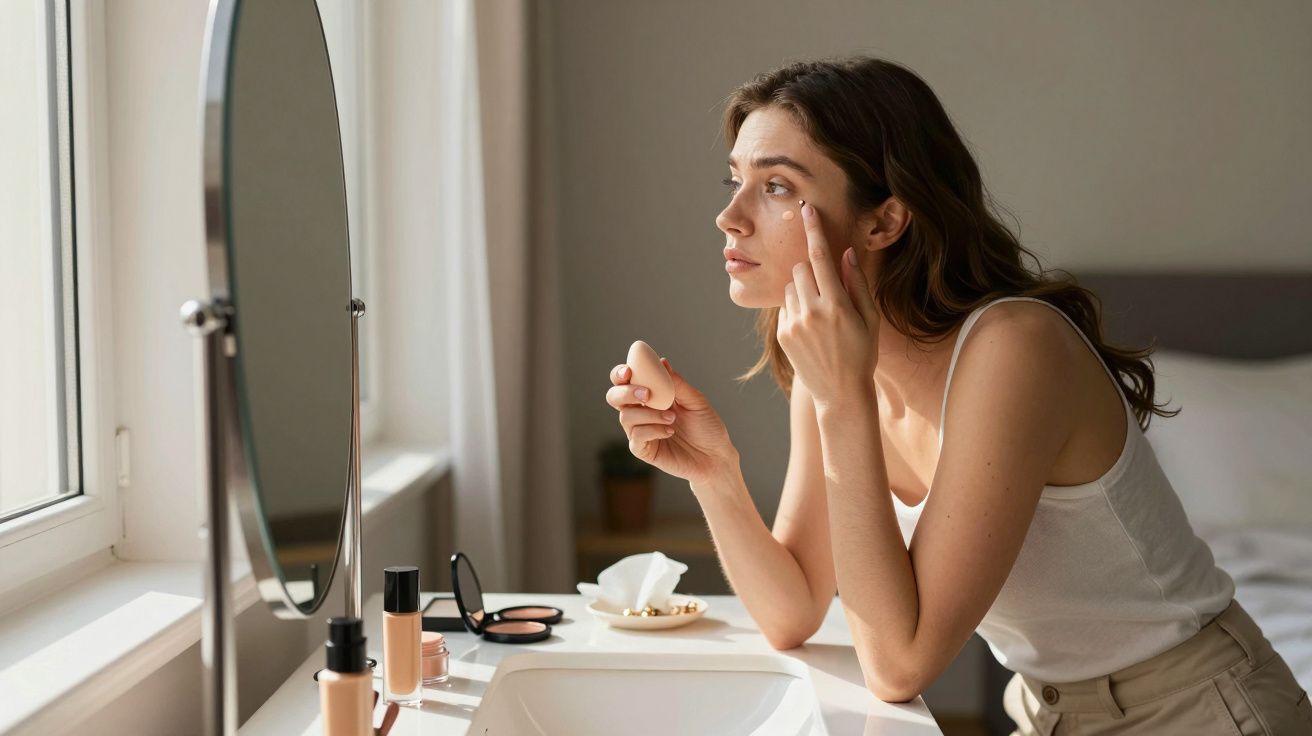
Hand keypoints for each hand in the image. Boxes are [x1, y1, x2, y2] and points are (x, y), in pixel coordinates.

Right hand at [606, 357, 737, 484]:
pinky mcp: (643, 450)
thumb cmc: (707, 427)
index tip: (630, 371)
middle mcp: (641, 411)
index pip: (626, 381)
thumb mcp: (696, 401)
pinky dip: (652, 430)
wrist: (716, 457)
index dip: (621, 374)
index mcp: (651, 395)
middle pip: (614, 397)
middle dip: (625, 392)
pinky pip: (637, 436)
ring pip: (626, 416)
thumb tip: (662, 362)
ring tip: (672, 418)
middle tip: (646, 394)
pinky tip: (670, 431)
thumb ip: (677, 383)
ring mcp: (640, 431)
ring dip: (649, 414)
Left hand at [777, 203, 881, 405]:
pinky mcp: (782, 334)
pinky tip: (811, 329)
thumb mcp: (870, 319)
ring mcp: (794, 324)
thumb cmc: (861, 353)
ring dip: (803, 290)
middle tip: (827, 290)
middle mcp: (812, 312)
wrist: (840, 392)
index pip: (821, 258)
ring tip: (820, 315)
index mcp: (837, 306)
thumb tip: (846, 253)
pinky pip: (784, 306)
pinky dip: (796, 308)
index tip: (807, 209)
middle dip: (811, 271)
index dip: (814, 230)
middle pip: (801, 269)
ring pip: (791, 286)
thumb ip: (858, 284)